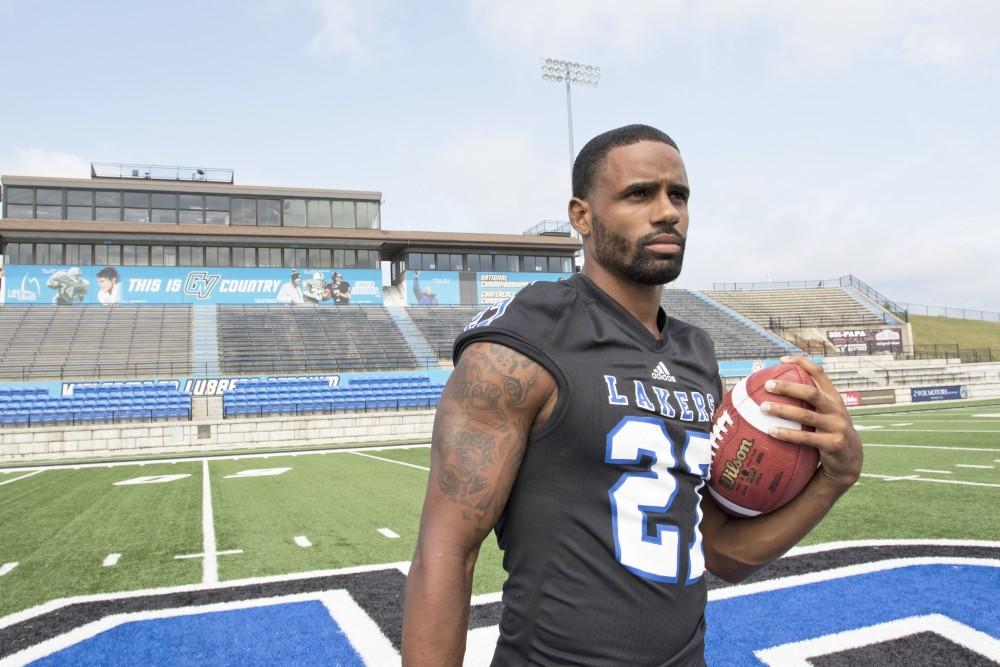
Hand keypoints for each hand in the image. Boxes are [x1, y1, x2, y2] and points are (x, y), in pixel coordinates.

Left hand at [759, 355, 861, 489]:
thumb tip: (776, 389)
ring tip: (763, 408)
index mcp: (833, 398)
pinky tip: (771, 431)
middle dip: (788, 387)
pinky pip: (806, 438)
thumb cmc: (828, 431)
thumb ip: (809, 402)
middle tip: (767, 385)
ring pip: (806, 416)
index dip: (802, 363)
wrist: (850, 458)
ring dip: (782, 411)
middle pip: (811, 393)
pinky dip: (787, 434)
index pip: (819, 373)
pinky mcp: (834, 444)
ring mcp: (837, 426)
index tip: (782, 360)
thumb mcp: (825, 412)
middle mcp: (836, 409)